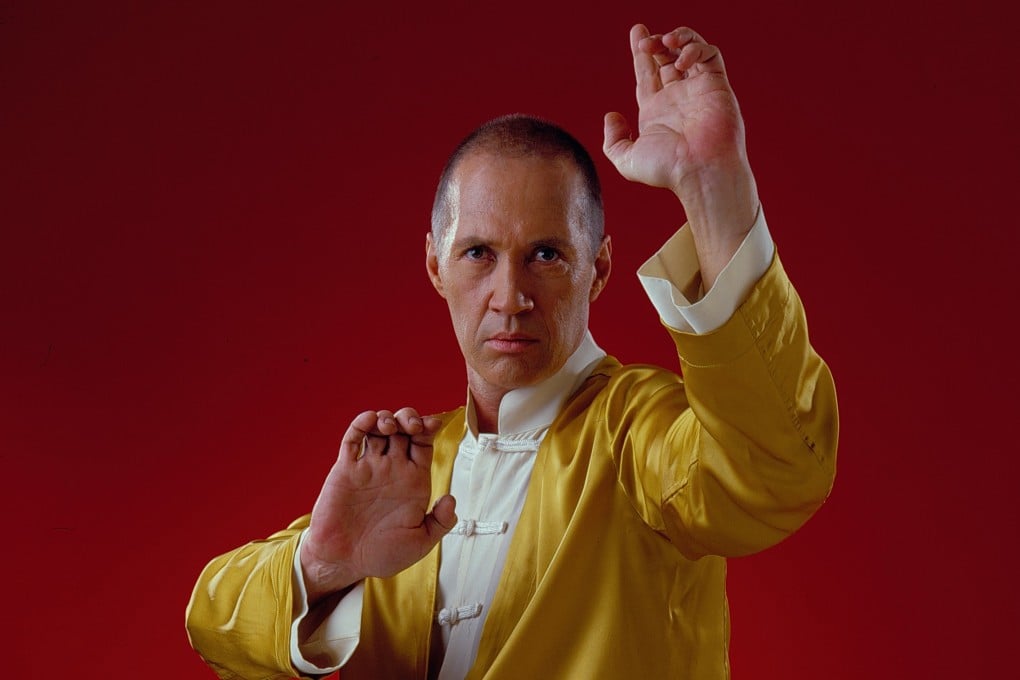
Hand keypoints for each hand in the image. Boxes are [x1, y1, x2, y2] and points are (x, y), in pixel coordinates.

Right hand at [300, 408, 456, 603]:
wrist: (343, 563)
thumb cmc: (382, 555)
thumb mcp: (419, 544)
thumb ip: (439, 523)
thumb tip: (451, 500)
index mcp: (413, 481)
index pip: (424, 443)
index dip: (429, 428)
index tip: (433, 425)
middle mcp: (392, 469)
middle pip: (403, 430)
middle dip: (410, 418)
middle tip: (412, 425)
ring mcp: (368, 467)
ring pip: (379, 429)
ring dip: (386, 418)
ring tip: (390, 426)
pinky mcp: (345, 470)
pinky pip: (353, 439)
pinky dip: (361, 424)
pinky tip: (370, 421)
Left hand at [604, 24, 759, 287]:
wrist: (701, 171)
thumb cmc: (668, 170)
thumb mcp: (627, 160)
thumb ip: (613, 141)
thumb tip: (611, 117)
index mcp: (657, 110)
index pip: (647, 74)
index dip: (640, 53)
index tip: (636, 33)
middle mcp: (678, 97)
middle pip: (665, 58)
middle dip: (655, 41)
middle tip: (643, 36)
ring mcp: (698, 89)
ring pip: (689, 51)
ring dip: (676, 39)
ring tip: (663, 43)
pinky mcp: (717, 84)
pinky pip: (710, 55)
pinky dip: (696, 48)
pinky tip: (682, 60)